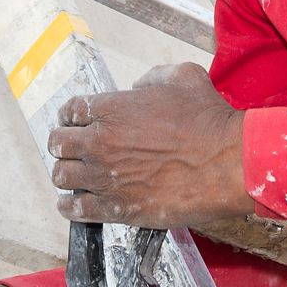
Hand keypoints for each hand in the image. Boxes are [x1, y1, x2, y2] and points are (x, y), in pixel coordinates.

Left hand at [47, 62, 256, 228]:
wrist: (228, 163)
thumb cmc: (209, 121)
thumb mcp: (183, 77)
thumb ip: (152, 77)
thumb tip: (139, 88)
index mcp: (112, 109)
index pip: (70, 110)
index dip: (69, 115)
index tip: (72, 121)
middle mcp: (101, 142)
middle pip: (59, 144)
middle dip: (64, 144)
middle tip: (72, 148)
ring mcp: (106, 177)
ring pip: (62, 176)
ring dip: (66, 174)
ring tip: (74, 175)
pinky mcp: (118, 208)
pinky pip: (76, 209)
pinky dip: (69, 206)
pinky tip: (73, 203)